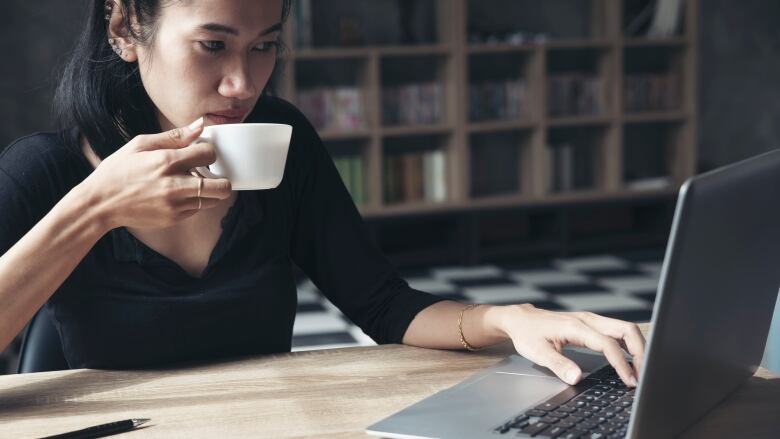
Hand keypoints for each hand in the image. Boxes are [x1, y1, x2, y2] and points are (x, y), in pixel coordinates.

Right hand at [83, 118, 232, 229]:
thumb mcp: (140, 144)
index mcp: (166, 161)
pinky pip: (198, 209)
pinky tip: (180, 193)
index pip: (209, 154)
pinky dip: (195, 201)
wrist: (100, 203)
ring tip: (194, 183)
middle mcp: (174, 185)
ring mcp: (175, 205)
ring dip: (210, 191)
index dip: (209, 151)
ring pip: (213, 200)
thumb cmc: (119, 170)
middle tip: (211, 173)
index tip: (201, 152)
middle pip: (222, 186)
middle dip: (222, 178)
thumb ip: (174, 136)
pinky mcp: (174, 218)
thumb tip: (200, 125)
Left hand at [495, 304, 644, 386]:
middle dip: (640, 352)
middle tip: (643, 375)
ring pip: (625, 329)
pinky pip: (617, 331)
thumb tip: (576, 378)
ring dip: (637, 348)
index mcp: (576, 326)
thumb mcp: (537, 352)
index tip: (629, 381)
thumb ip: (558, 365)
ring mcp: (591, 320)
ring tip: (640, 370)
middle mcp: (587, 320)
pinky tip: (630, 360)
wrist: (520, 320)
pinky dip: (628, 345)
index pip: (608, 344)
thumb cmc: (528, 334)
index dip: (622, 364)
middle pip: (626, 330)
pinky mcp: (591, 324)